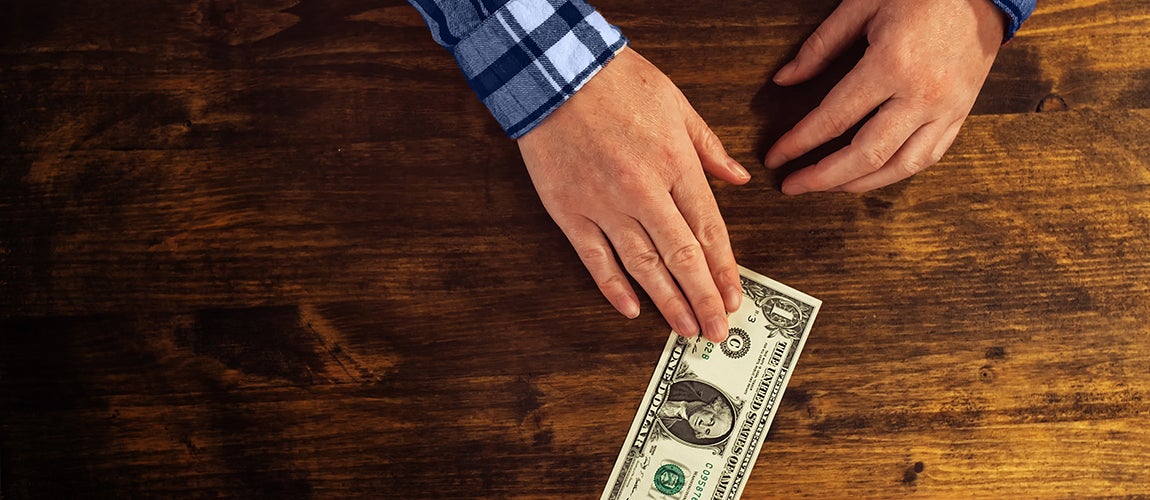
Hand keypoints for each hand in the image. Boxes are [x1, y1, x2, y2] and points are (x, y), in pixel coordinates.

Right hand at [517, 47, 749, 341]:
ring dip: (667, 301)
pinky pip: (594, 258)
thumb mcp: (676, 102)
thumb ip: (708, 146)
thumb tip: (737, 179)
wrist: (554, 70)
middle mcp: (643, 191)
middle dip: (703, 298)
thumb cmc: (616, 80)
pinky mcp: (569, 210)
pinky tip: (630, 309)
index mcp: (675, 163)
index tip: (735, 298)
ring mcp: (603, 204)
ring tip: (685, 328)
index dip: (724, 269)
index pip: (708, 230)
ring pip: (642, 265)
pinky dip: (612, 287)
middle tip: (717, 331)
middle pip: (681, 257)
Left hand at [764, 0, 1006, 193]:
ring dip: (857, 184)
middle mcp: (921, 94)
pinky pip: (926, 158)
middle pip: (865, 155)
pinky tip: (868, 176)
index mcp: (892, 64)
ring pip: (898, 167)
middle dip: (822, 177)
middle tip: (792, 186)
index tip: (776, 157)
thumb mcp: (862, 6)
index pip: (834, 118)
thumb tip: (784, 80)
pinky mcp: (961, 116)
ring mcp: (946, 109)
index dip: (799, 142)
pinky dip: (893, 173)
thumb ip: (820, 46)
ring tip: (825, 187)